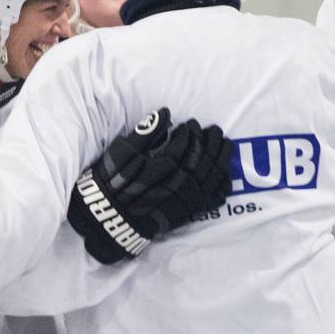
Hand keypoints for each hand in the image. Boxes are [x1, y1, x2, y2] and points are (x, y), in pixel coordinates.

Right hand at [66, 108, 233, 263]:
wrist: (109, 220)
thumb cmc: (112, 184)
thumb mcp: (121, 154)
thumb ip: (144, 133)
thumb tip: (165, 113)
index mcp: (162, 167)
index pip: (184, 144)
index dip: (189, 132)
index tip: (188, 125)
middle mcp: (177, 183)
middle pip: (202, 157)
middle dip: (209, 140)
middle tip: (212, 129)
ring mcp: (185, 199)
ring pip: (212, 174)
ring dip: (221, 156)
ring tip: (224, 142)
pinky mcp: (188, 212)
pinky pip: (213, 198)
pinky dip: (222, 184)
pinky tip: (225, 173)